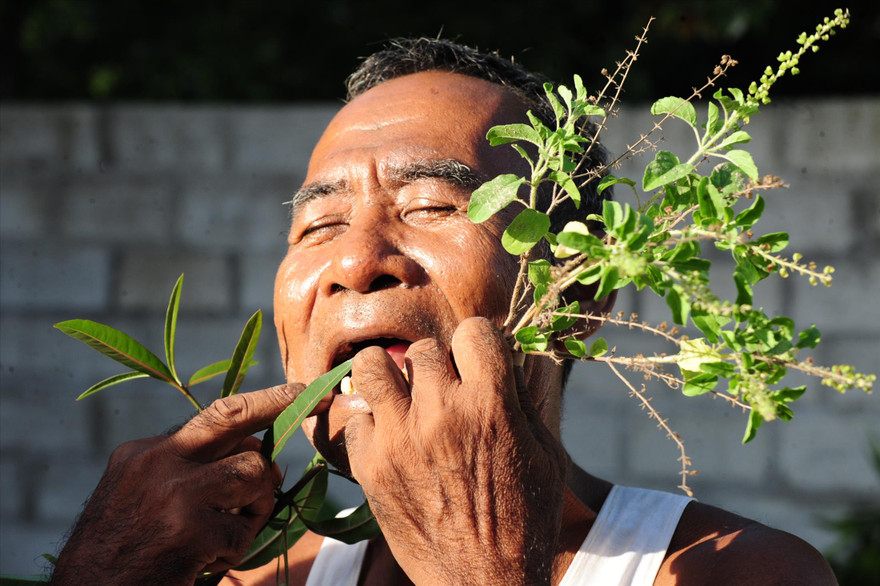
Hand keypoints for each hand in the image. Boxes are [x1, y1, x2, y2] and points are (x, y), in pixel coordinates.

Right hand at [50, 384, 300, 585]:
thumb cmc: (121, 553)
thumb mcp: (142, 497)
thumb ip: (190, 471)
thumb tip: (256, 454)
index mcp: (145, 452)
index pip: (216, 415)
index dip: (265, 400)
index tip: (300, 390)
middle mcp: (157, 462)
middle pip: (236, 419)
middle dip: (282, 407)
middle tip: (317, 402)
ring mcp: (174, 494)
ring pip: (253, 473)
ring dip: (256, 506)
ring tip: (230, 533)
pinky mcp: (189, 531)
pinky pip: (241, 533)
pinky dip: (233, 552)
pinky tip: (203, 564)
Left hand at [345, 317, 567, 584]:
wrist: (483, 582)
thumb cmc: (526, 519)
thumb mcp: (548, 454)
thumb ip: (528, 398)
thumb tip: (513, 356)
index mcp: (491, 404)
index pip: (474, 329)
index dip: (479, 346)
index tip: (478, 367)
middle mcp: (441, 412)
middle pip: (422, 349)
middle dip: (436, 367)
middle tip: (444, 395)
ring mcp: (399, 438)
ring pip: (372, 366)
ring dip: (390, 378)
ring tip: (403, 399)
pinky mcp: (370, 466)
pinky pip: (356, 417)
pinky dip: (372, 424)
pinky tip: (391, 441)